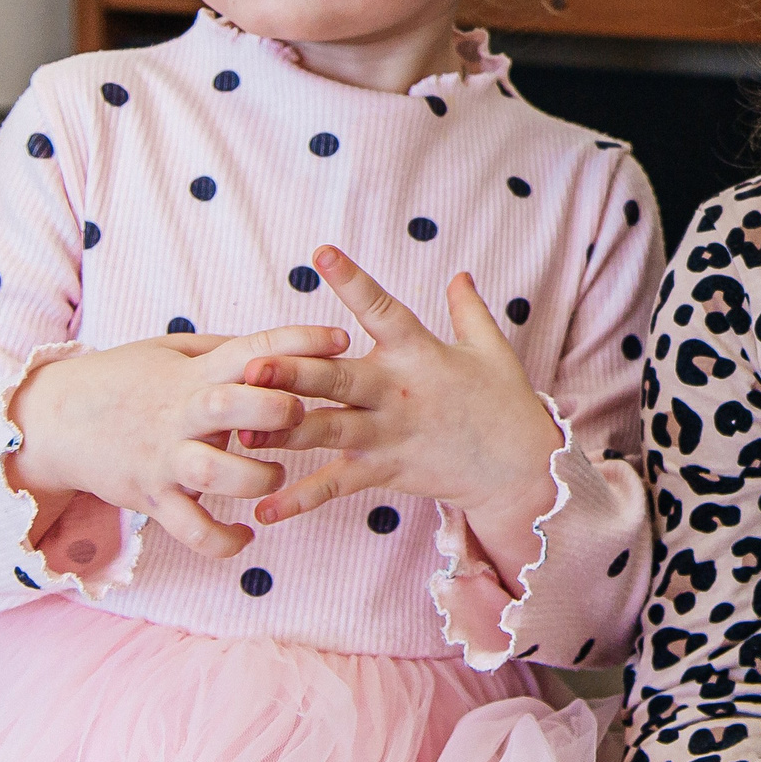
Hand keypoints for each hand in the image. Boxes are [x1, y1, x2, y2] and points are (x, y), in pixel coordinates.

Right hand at [7, 324, 344, 556]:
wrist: (53, 423)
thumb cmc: (126, 380)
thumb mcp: (172, 351)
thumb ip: (225, 349)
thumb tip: (284, 344)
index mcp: (192, 374)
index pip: (250, 350)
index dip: (297, 342)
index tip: (341, 339)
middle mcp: (179, 416)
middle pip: (229, 407)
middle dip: (272, 409)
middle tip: (297, 412)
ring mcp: (163, 460)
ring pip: (212, 474)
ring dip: (253, 477)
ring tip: (273, 475)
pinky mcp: (151, 499)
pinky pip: (190, 530)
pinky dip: (222, 540)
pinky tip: (248, 534)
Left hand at [237, 247, 563, 579]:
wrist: (520, 468)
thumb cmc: (504, 403)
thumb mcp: (492, 350)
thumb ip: (469, 311)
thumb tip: (459, 273)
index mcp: (420, 352)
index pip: (383, 309)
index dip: (353, 280)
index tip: (321, 253)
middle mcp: (398, 391)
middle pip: (338, 379)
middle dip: (294, 374)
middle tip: (251, 367)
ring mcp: (390, 434)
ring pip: (328, 430)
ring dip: (283, 432)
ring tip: (239, 432)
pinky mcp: (386, 470)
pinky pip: (337, 485)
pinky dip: (300, 498)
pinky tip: (263, 508)